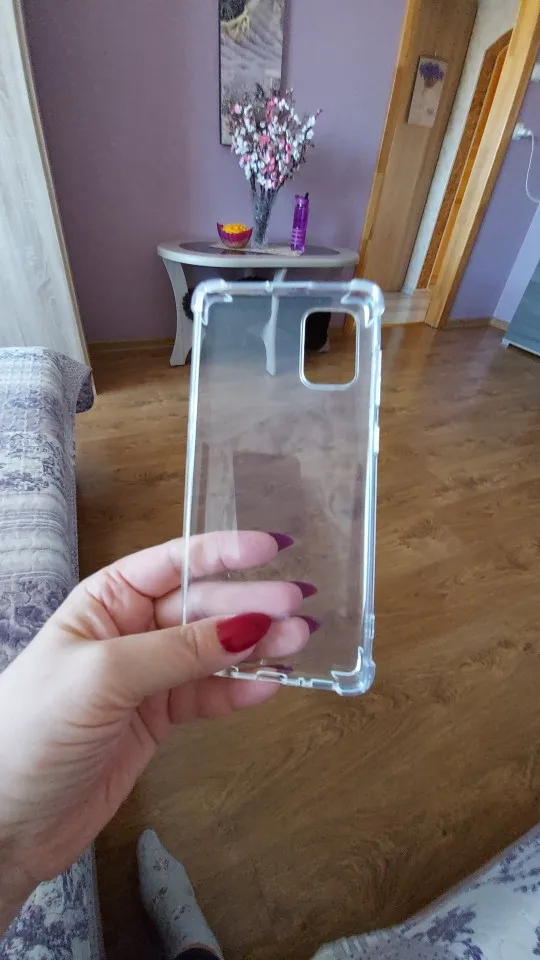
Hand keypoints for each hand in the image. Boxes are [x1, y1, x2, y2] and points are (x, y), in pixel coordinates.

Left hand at [0, 531, 308, 924]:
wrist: (6, 822)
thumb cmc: (31, 728)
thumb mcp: (104, 675)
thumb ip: (178, 650)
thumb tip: (249, 626)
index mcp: (106, 600)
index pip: (174, 563)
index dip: (223, 552)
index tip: (271, 548)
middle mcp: (131, 630)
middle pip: (203, 607)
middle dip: (249, 605)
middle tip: (297, 607)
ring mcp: (148, 676)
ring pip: (214, 652)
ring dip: (256, 647)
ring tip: (300, 642)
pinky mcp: (159, 719)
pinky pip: (208, 697)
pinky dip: (240, 692)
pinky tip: (271, 685)